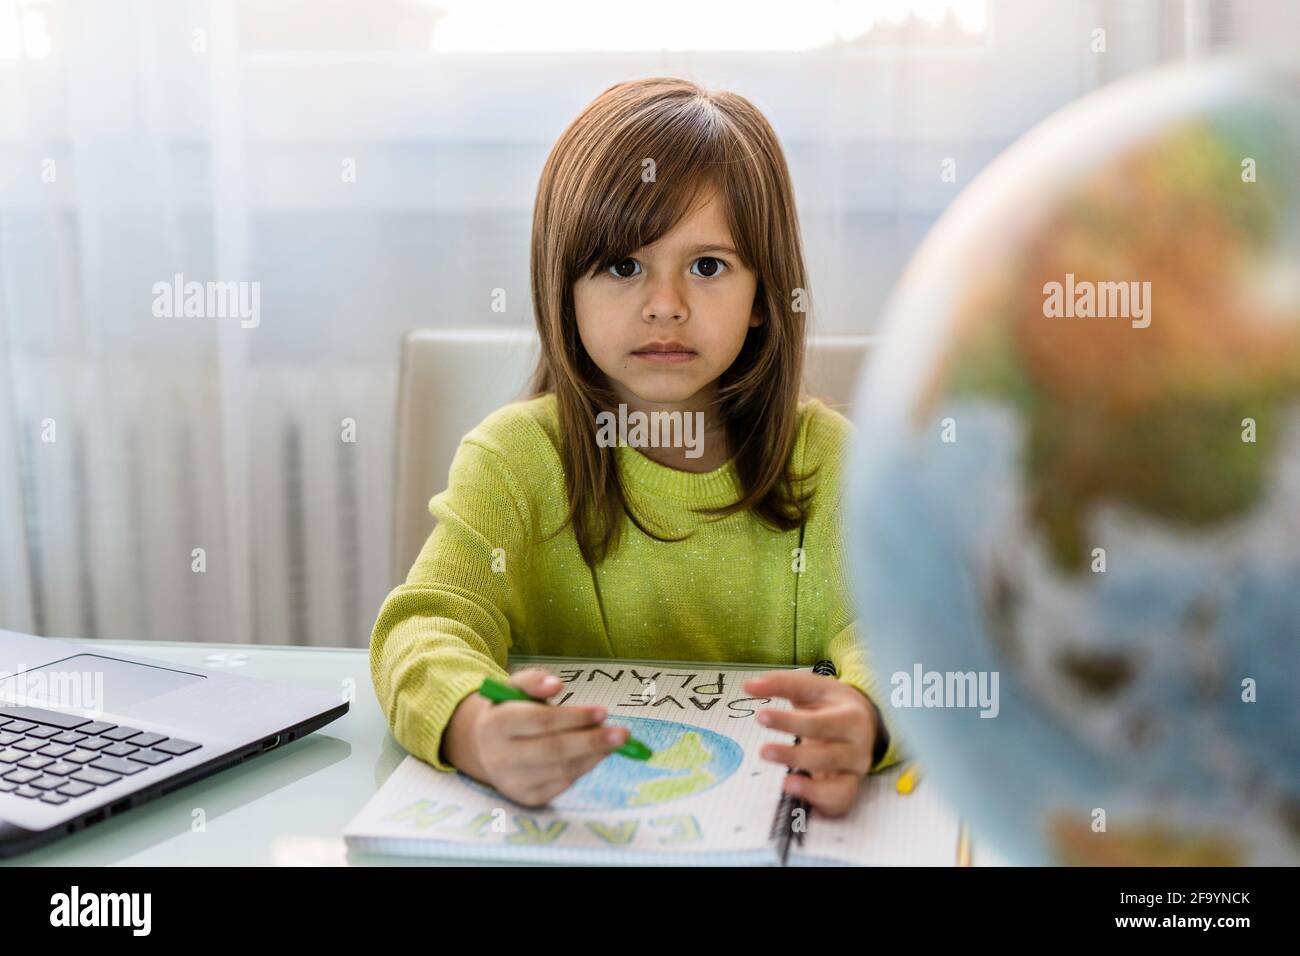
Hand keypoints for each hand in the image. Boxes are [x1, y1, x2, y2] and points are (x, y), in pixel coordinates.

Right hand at [444, 667, 629, 807]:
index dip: (574, 717)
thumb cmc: (509, 711)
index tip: (603, 712)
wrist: (484, 747)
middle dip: (592, 741)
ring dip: (594, 755)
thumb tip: (557, 685)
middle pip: (554, 750)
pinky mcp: (526, 797)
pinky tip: (597, 754)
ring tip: (616, 742)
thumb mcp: (514, 688)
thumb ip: (534, 681)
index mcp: (496, 724)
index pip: (540, 721)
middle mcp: (500, 756)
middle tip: (623, 733)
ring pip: (562, 769)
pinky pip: (563, 784)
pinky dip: (584, 768)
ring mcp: (513, 781)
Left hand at [743, 670, 879, 816]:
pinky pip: (838, 803)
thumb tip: (749, 685)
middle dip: (795, 756)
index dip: (789, 722)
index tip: (761, 717)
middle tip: (763, 751)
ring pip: (837, 787)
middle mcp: (858, 748)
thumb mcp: (812, 687)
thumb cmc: (831, 704)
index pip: (819, 723)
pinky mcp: (848, 790)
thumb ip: (782, 684)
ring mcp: (855, 773)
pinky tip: (796, 794)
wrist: (864, 721)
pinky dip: (819, 802)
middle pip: (828, 756)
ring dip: (810, 788)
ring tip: (784, 782)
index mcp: (852, 718)